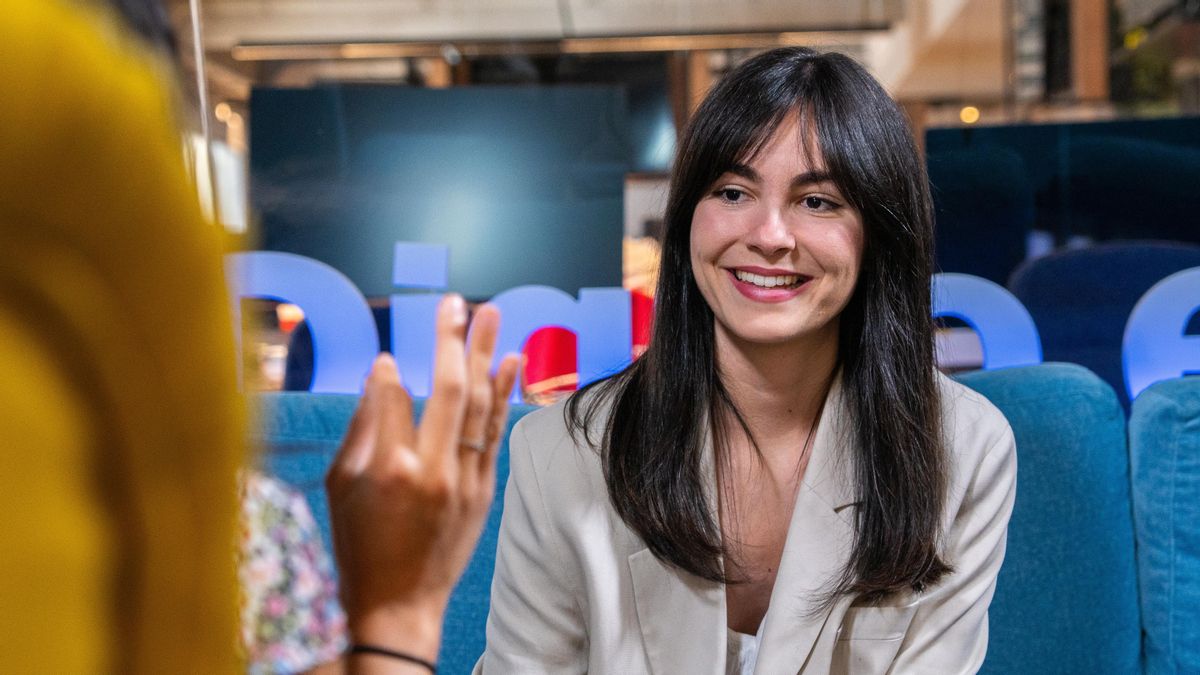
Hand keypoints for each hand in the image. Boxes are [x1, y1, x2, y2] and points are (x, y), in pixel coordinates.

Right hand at [326, 294, 519, 664]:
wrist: (400, 604)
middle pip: (449, 388)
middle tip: (453, 301)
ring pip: (481, 404)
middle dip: (451, 338)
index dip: (388, 372)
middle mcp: (433, 470)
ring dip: (486, 353)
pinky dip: (504, 393)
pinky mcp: (484, 490)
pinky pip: (496, 430)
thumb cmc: (359, 544)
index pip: (392, 397)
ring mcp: (465, 480)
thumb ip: (362, 426)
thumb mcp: (342, 486)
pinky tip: (510, 360)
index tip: (387, 358)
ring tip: (490, 312)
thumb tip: (380, 372)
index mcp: (389, 469)